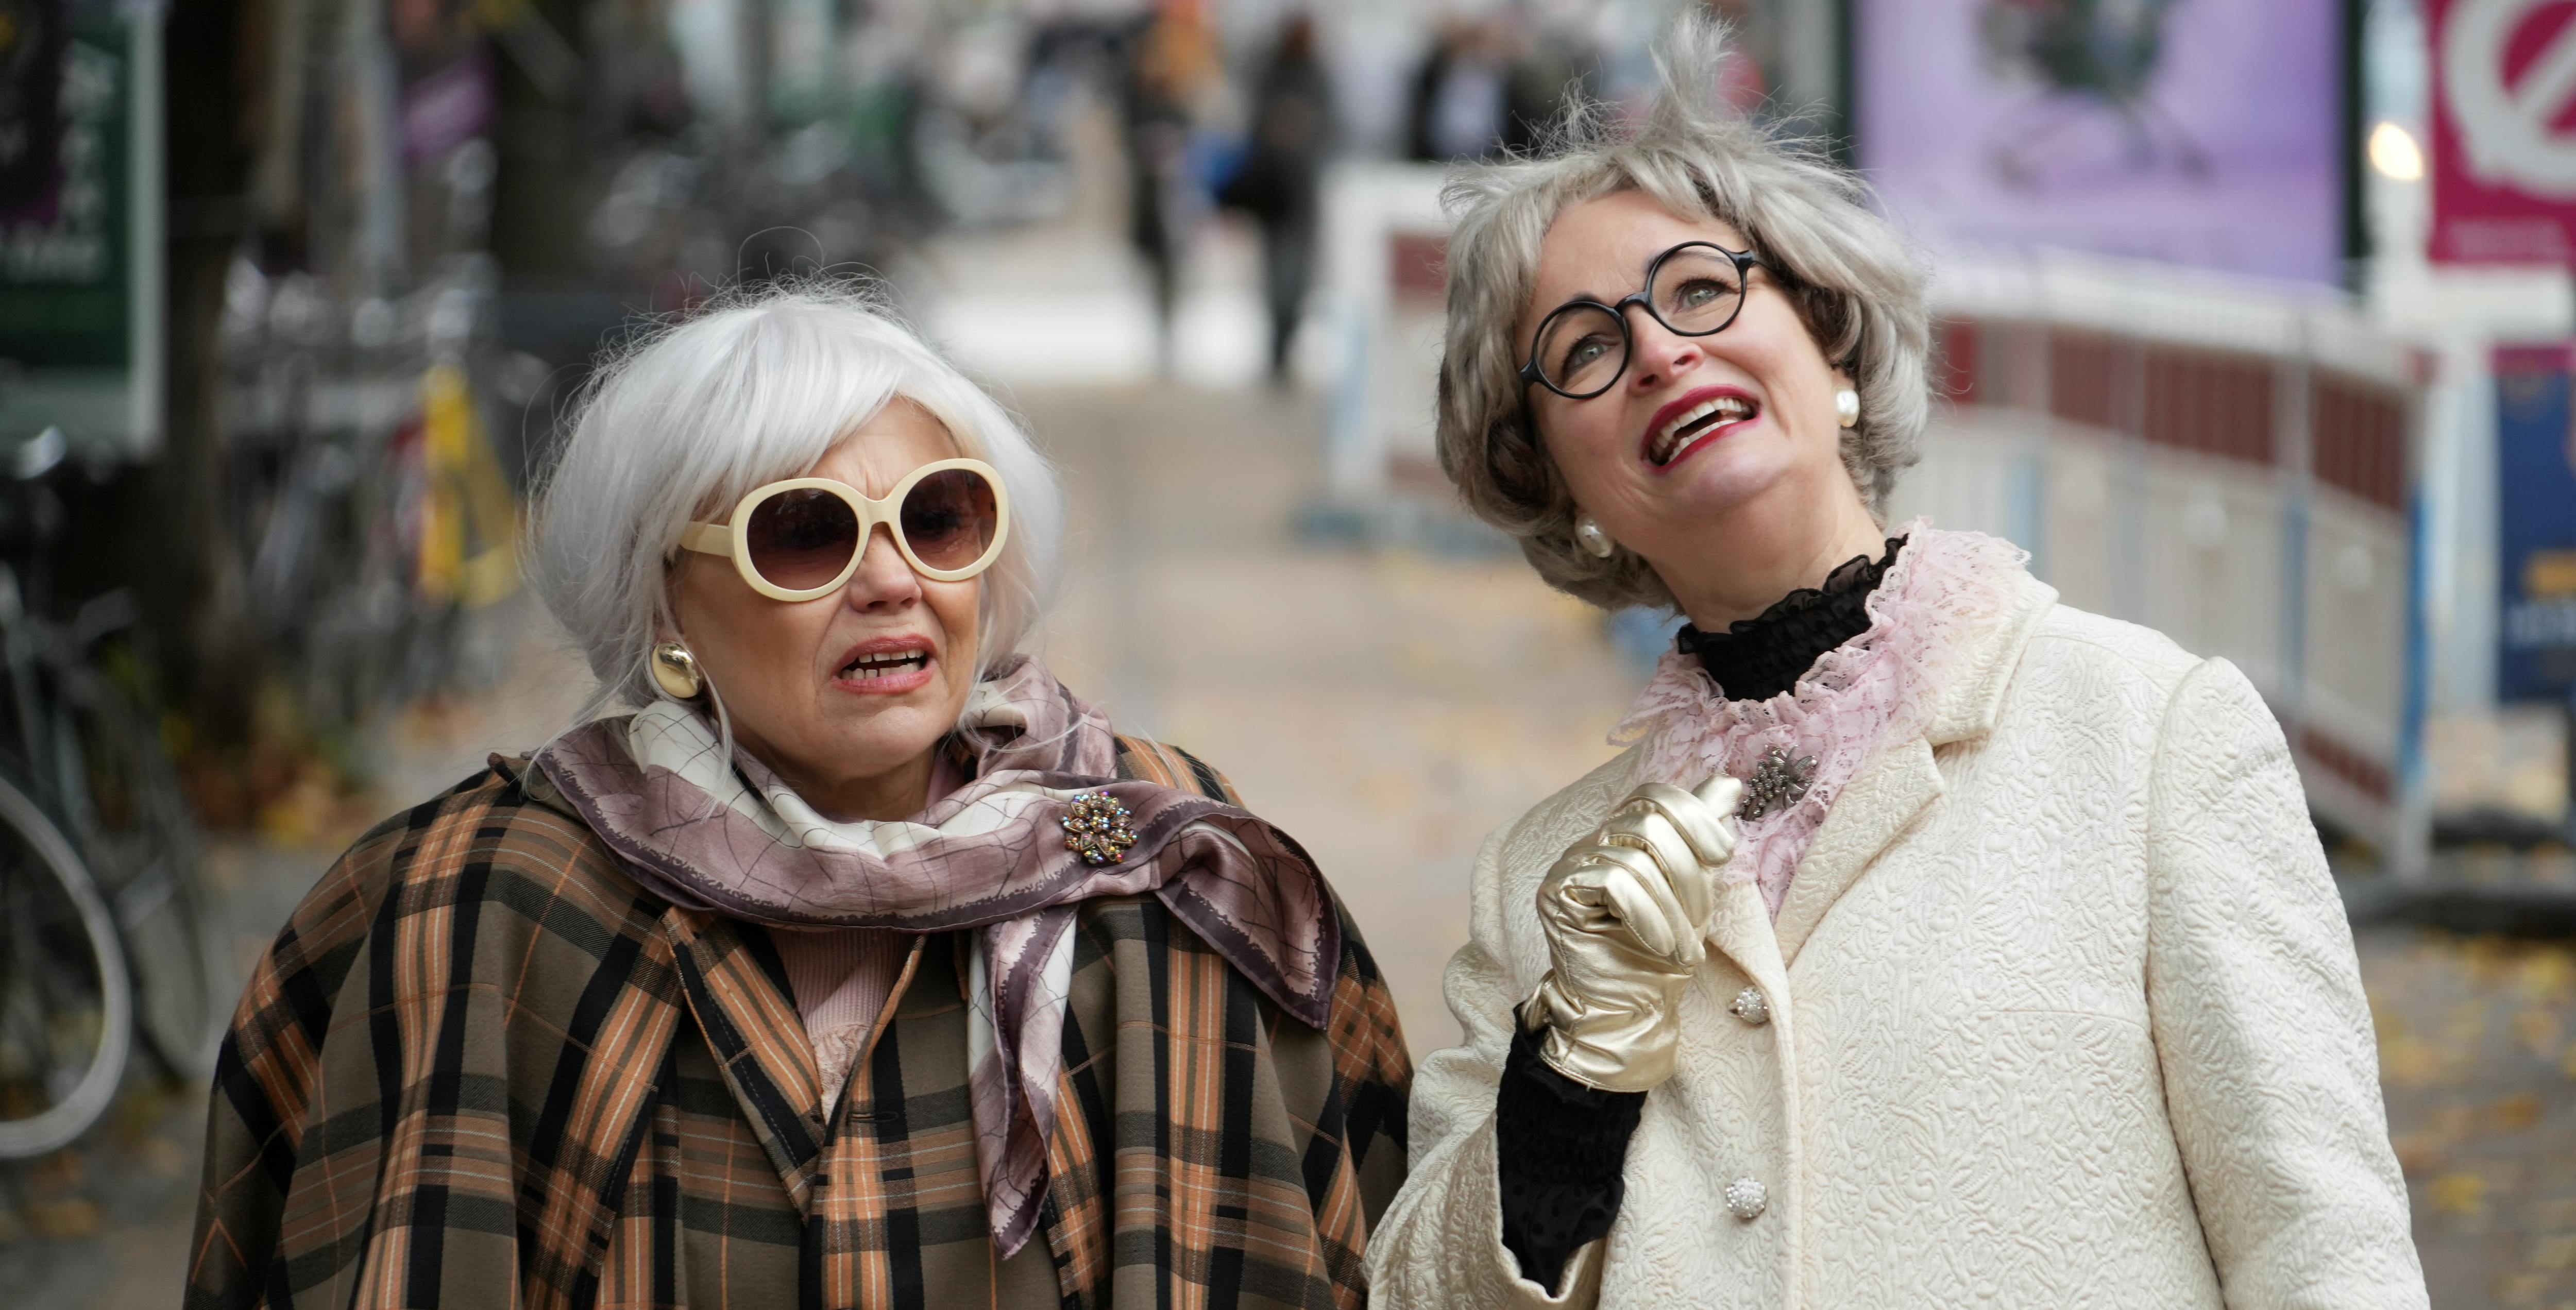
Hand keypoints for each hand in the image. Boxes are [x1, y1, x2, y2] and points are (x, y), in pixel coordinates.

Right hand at [1526, 775, 1740, 1091]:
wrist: (1629, 1009)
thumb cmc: (1660, 953)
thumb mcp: (1695, 890)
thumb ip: (1701, 837)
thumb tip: (1729, 781)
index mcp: (1626, 834)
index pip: (1656, 794)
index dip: (1694, 815)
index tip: (1723, 854)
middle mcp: (1595, 841)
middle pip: (1649, 821)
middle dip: (1688, 874)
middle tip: (1700, 923)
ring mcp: (1572, 864)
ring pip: (1635, 859)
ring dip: (1673, 911)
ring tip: (1682, 951)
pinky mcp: (1557, 891)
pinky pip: (1613, 882)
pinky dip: (1649, 917)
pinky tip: (1661, 946)